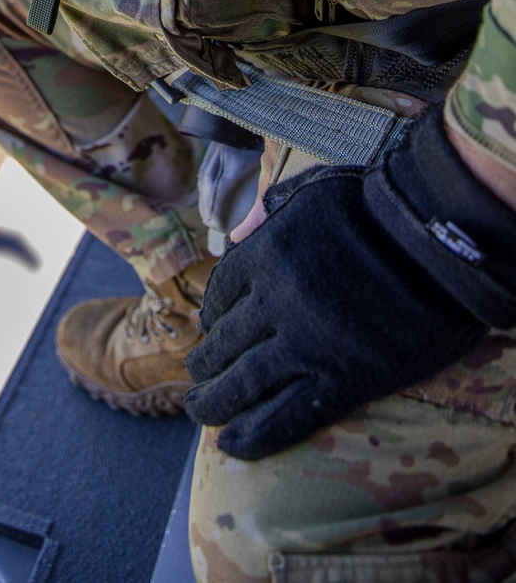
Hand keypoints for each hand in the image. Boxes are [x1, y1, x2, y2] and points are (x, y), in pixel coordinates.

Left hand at [185, 109, 515, 459]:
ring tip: (202, 412)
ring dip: (216, 402)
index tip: (212, 328)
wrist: (439, 246)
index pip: (221, 291)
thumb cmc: (378, 208)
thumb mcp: (313, 191)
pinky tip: (234, 445)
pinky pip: (288, 417)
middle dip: (206, 363)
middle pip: (226, 341)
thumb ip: (269, 213)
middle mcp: (277, 300)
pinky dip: (257, 436)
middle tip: (198, 378)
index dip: (213, 314)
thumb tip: (234, 235)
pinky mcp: (343, 381)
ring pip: (245, 382)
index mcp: (267, 252)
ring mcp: (307, 344)